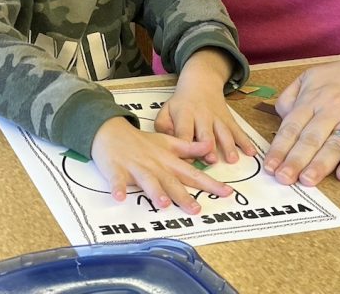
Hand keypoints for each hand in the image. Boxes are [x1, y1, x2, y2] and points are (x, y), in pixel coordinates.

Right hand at [91, 117, 231, 214]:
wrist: (111, 131)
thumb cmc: (141, 142)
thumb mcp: (168, 143)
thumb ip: (189, 148)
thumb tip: (210, 146)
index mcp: (168, 160)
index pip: (192, 173)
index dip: (210, 183)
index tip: (227, 192)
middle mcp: (155, 165)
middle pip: (171, 181)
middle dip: (183, 195)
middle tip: (196, 209)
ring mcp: (135, 167)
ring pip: (147, 181)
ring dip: (155, 191)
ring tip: (164, 203)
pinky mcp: (116, 169)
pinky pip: (116, 180)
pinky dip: (117, 188)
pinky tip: (119, 197)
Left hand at [156, 54, 256, 163]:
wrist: (201, 82)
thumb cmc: (181, 103)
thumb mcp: (166, 110)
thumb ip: (163, 126)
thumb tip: (169, 141)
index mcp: (184, 114)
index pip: (183, 131)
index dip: (185, 145)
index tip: (186, 160)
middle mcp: (202, 116)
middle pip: (205, 133)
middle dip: (208, 146)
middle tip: (211, 159)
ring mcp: (217, 118)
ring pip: (224, 132)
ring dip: (228, 145)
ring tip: (232, 159)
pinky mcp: (228, 119)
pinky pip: (238, 130)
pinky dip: (245, 141)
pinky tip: (251, 152)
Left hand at [263, 50, 339, 185]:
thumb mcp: (310, 76)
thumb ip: (291, 97)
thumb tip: (281, 119)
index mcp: (312, 98)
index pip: (291, 126)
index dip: (279, 148)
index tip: (268, 166)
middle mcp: (331, 109)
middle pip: (310, 138)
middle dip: (295, 160)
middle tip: (283, 179)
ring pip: (334, 144)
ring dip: (320, 164)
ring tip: (307, 181)